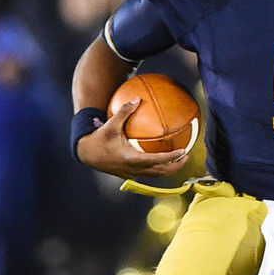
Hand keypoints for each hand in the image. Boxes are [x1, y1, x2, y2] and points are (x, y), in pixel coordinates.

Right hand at [76, 99, 190, 177]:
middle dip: (175, 166)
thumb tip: (137, 99)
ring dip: (168, 169)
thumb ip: (124, 111)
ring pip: (155, 175)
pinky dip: (158, 168)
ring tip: (179, 160)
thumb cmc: (99, 138)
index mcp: (131, 159)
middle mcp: (133, 169)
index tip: (183, 151)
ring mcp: (132, 174)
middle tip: (186, 157)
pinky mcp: (129, 175)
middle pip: (160, 172)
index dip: (171, 157)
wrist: (86, 154)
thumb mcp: (111, 124)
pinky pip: (148, 173)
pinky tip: (162, 160)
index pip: (156, 160)